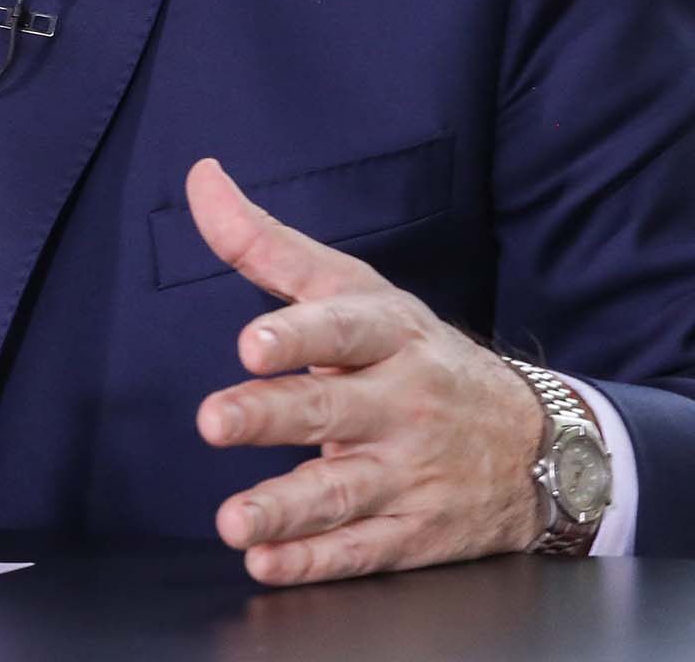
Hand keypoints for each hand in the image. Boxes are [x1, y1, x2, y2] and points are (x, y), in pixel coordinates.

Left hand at [188, 157, 549, 584]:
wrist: (541, 443)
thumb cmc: (416, 353)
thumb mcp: (354, 290)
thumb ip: (267, 244)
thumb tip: (199, 178)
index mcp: (388, 336)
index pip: (343, 330)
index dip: (298, 335)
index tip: (251, 343)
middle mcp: (402, 404)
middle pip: (331, 411)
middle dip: (271, 417)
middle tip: (214, 420)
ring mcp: (413, 473)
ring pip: (343, 493)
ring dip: (284, 510)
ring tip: (233, 522)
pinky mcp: (418, 533)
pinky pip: (363, 551)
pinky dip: (315, 562)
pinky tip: (269, 563)